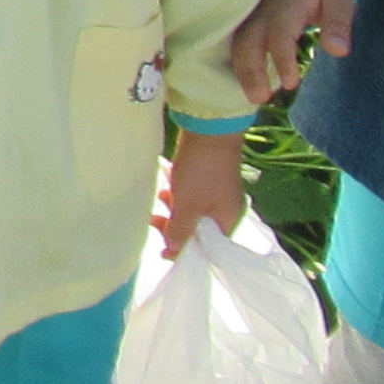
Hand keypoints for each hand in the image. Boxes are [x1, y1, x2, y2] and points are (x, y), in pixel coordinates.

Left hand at [156, 127, 246, 255]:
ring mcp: (219, 194)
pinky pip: (192, 196)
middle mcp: (227, 210)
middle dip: (175, 229)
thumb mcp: (187, 206)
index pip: (208, 249)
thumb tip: (173, 250)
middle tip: (155, 222)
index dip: (184, 252)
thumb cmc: (200, 172)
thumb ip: (180, 230)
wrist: (210, 130)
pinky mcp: (209, 179)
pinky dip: (178, 197)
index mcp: (228, 221)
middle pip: (200, 231)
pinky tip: (165, 189)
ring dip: (174, 211)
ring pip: (193, 212)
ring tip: (158, 203)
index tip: (162, 250)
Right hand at [231, 0, 356, 101]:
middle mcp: (262, 11)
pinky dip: (240, 64)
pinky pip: (237, 43)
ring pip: (238, 44)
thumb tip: (339, 51)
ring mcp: (250, 15)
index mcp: (286, 5)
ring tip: (254, 97)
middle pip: (248, 41)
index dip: (282, 60)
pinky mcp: (245, 21)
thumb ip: (338, 24)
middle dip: (251, 71)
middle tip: (260, 99)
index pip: (279, 34)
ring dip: (243, 71)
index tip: (291, 84)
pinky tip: (249, 82)